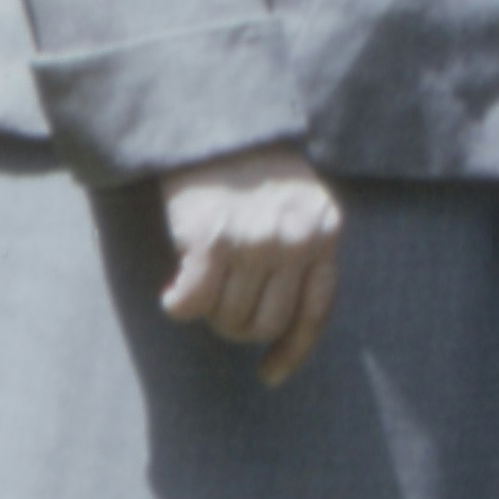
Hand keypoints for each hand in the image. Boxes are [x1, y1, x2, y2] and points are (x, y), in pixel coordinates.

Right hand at [156, 144, 344, 384]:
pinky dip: (179, 304)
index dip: (292, 351)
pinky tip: (174, 292)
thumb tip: (281, 335)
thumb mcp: (298, 209)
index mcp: (325, 230)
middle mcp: (295, 237)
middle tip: (220, 302)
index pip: (315, 312)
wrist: (213, 124)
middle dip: (237, 325)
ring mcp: (255, 238)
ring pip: (228, 317)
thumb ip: (301, 258)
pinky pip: (192, 302)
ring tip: (202, 282)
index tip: (270, 375)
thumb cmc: (253, 175)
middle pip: (265, 324)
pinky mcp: (211, 238)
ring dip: (209, 311)